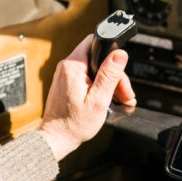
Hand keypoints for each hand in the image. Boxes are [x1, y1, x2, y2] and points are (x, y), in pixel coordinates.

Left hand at [38, 35, 135, 159]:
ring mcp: (66, 74)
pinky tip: (108, 99)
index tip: (120, 70)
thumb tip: (120, 54)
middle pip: (98, 59)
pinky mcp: (67, 82)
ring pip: (95, 69)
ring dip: (110, 83)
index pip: (94, 42)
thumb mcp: (98, 100)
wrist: (57, 139)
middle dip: (115, 76)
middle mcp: (67, 67)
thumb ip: (109, 75)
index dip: (111, 53)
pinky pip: (87, 77)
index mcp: (73, 67)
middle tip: (125, 94)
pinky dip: (99, 87)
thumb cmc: (74, 124)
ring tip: (120, 100)